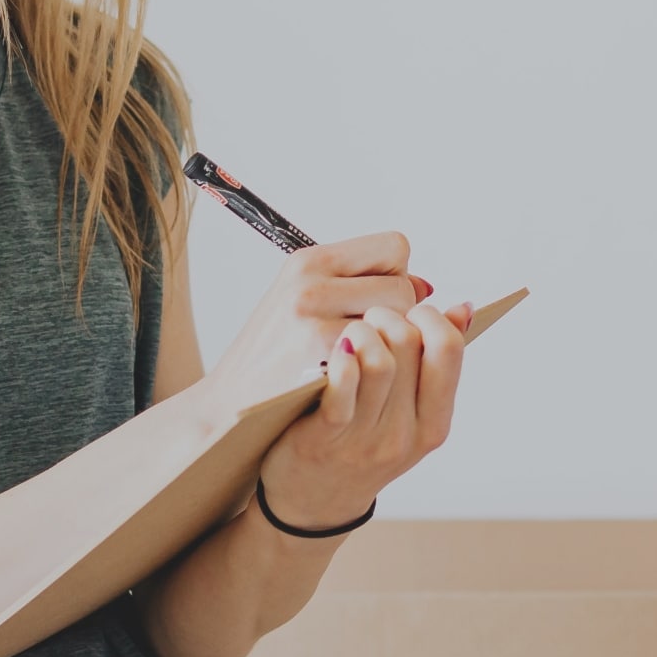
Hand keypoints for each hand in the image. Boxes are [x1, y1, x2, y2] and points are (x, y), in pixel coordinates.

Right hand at [206, 231, 428, 404]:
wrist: (228, 408)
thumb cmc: (277, 357)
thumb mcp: (306, 303)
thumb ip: (362, 286)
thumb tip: (428, 287)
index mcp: (309, 260)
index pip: (395, 248)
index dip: (397, 278)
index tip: (378, 306)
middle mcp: (310, 283)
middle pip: (403, 289)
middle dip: (397, 319)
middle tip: (368, 344)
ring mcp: (314, 321)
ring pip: (399, 325)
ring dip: (390, 348)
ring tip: (360, 363)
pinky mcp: (320, 359)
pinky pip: (381, 358)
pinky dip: (374, 374)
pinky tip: (353, 383)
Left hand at [257, 291, 471, 530]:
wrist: (311, 504)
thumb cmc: (360, 447)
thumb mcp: (408, 417)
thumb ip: (433, 367)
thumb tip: (462, 308)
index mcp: (433, 425)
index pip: (448, 349)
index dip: (430, 317)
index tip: (411, 312)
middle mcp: (405, 434)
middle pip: (410, 344)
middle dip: (389, 315)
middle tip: (372, 319)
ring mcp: (366, 439)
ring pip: (379, 359)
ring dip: (362, 330)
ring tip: (352, 333)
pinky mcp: (325, 438)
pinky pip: (342, 388)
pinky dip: (342, 360)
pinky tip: (338, 350)